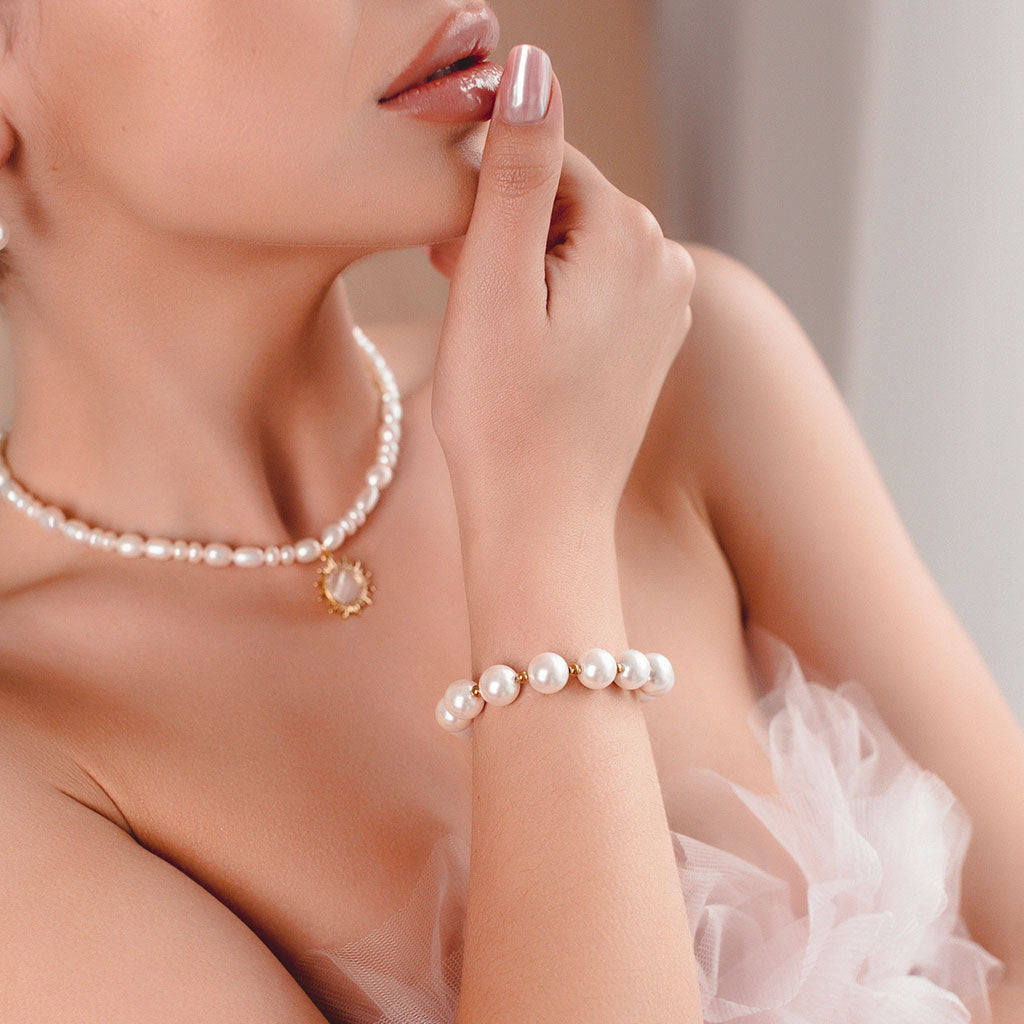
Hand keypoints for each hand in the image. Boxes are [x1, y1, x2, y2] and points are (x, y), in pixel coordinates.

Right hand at [429, 44, 694, 533]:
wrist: (540, 522)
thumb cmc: (504, 415)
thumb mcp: (496, 283)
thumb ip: (520, 171)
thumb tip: (534, 69)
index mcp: (631, 236)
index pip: (545, 156)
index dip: (480, 188)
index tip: (441, 241)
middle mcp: (666, 263)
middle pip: (563, 202)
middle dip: (502, 230)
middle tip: (452, 285)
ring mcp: (666, 307)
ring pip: (574, 245)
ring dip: (520, 264)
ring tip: (483, 321)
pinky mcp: (651, 343)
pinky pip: (592, 288)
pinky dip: (549, 298)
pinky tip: (521, 344)